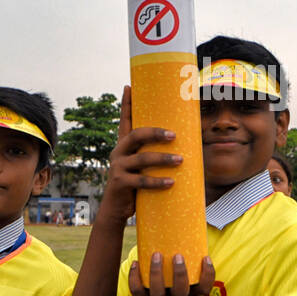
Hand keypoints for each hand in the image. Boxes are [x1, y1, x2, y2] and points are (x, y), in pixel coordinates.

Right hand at [97, 85, 180, 224]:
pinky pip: (141, 180)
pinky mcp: (120, 182)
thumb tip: (180, 143)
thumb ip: (151, 154)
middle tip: (174, 135)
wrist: (116, 208)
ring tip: (180, 160)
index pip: (124, 120)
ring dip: (163, 159)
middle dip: (155, 133)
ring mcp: (118, 166)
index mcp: (124, 145)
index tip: (129, 86)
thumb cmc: (134, 184)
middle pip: (136, 135)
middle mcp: (118, 152)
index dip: (126, 104)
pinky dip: (158, 181)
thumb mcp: (141, 166)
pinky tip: (171, 182)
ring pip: (142, 158)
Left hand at [129, 252, 215, 295]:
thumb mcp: (186, 294)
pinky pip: (137, 291)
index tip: (206, 259)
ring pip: (157, 291)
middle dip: (180, 274)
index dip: (208, 275)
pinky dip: (134, 277)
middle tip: (178, 256)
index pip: (204, 288)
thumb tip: (188, 244)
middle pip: (180, 291)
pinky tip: (136, 263)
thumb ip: (189, 275)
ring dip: (157, 273)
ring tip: (157, 255)